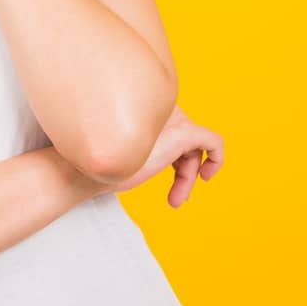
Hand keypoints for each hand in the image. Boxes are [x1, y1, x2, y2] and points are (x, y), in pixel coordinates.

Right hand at [109, 105, 224, 206]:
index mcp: (143, 106)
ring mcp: (171, 118)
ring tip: (176, 199)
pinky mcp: (185, 131)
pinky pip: (213, 141)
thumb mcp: (125, 149)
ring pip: (194, 147)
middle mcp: (158, 107)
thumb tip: (162, 155)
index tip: (169, 176)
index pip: (170, 128)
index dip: (173, 155)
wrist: (90, 169)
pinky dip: (216, 159)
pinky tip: (206, 176)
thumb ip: (143, 143)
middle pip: (183, 138)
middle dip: (182, 169)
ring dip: (188, 176)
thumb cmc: (102, 164)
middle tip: (174, 197)